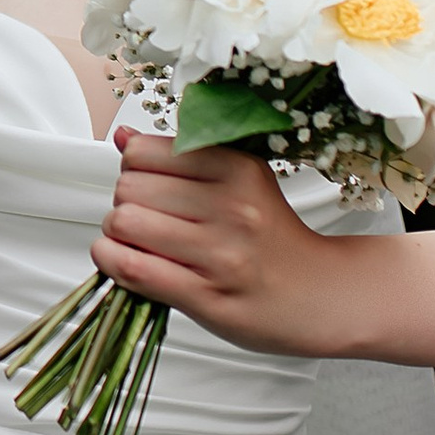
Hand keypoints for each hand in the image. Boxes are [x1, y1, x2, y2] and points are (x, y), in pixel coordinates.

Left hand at [91, 129, 352, 357]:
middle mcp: (231, 207)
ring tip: (140, 243)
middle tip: (147, 221)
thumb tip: (123, 136)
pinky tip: (124, 262)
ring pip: (125, 223)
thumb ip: (182, 159)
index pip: (143, 152)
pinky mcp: (207, 296)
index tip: (150, 186)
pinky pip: (133, 267)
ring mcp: (220, 252)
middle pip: (129, 188)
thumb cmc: (274, 242)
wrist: (322, 297)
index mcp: (238, 169)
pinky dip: (112, 262)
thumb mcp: (241, 184)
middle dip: (126, 204)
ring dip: (118, 236)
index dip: (134, 170)